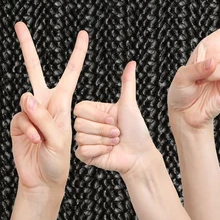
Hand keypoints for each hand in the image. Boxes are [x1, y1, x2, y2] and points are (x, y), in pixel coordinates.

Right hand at [10, 22, 87, 191]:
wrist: (44, 181)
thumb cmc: (60, 162)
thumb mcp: (60, 139)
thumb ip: (43, 117)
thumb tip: (26, 98)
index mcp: (63, 103)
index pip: (71, 73)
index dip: (77, 54)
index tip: (83, 34)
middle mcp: (45, 104)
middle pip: (35, 70)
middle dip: (27, 47)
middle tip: (19, 24)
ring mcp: (30, 114)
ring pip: (25, 100)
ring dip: (34, 119)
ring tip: (42, 137)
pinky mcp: (17, 124)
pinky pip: (18, 117)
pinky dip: (26, 129)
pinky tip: (33, 140)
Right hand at [74, 62, 157, 176]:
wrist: (140, 155)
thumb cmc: (137, 131)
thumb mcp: (130, 105)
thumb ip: (127, 83)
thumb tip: (132, 63)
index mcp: (94, 112)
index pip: (80, 109)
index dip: (96, 116)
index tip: (112, 119)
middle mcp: (87, 125)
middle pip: (79, 124)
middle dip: (103, 130)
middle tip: (117, 133)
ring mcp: (85, 140)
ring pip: (81, 138)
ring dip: (103, 141)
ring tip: (115, 142)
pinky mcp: (85, 155)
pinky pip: (83, 151)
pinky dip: (99, 151)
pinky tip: (108, 151)